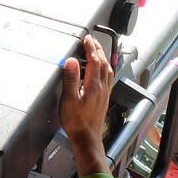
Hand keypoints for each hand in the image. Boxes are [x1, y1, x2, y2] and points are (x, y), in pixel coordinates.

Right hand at [60, 35, 112, 158]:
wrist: (87, 138)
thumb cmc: (77, 122)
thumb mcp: (69, 100)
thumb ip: (71, 79)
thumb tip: (71, 61)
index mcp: (94, 85)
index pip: (94, 61)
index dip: (91, 48)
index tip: (87, 39)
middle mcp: (102, 88)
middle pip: (103, 63)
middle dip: (98, 50)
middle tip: (92, 41)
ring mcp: (105, 93)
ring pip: (108, 70)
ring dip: (103, 58)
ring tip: (98, 52)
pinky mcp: (104, 99)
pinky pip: (108, 78)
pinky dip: (105, 69)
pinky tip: (102, 72)